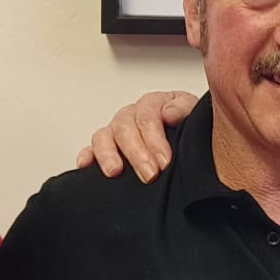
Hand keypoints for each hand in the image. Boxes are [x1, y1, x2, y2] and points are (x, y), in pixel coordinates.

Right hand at [76, 90, 197, 180]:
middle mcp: (131, 116)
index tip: (164, 161)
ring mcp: (116, 131)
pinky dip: (86, 156)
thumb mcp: (193, 114)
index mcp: (153, 104)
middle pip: (125, 128)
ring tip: (115, 171)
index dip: (154, 139)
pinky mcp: (105, 148)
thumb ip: (183, 109)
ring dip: (108, 154)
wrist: (190, 144)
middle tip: (149, 174)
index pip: (147, 117)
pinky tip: (86, 166)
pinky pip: (90, 149)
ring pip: (103, 136)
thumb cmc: (188, 128)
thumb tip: (169, 114)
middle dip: (136, 153)